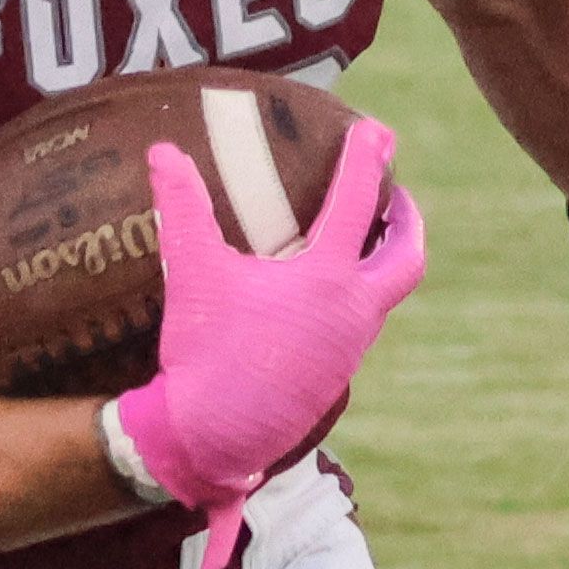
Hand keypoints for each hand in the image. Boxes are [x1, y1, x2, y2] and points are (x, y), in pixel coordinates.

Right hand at [115, 118, 424, 568]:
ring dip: (385, 258)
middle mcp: (352, 313)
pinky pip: (362, 323)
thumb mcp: (192, 271)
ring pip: (386, 295)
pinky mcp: (334, 375)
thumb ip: (182, 206)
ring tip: (367, 236)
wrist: (210, 437)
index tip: (375, 130)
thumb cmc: (206, 352)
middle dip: (407, 220)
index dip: (365, 160)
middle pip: (405, 259)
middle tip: (397, 192)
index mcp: (326, 281)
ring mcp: (348, 350)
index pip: (357, 204)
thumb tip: (161, 150)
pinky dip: (360, 293)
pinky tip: (326, 293)